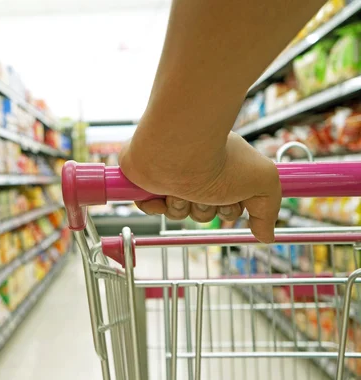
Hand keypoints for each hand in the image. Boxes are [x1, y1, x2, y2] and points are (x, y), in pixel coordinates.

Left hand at [119, 131, 280, 242]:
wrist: (180, 150)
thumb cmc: (222, 161)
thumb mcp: (264, 183)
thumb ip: (268, 211)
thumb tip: (266, 237)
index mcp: (222, 170)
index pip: (227, 206)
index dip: (231, 209)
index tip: (232, 199)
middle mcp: (197, 173)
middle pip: (203, 213)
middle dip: (206, 210)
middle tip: (206, 194)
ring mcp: (172, 177)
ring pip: (179, 213)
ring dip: (183, 206)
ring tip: (183, 189)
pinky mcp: (148, 182)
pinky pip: (152, 208)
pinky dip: (156, 205)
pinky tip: (163, 192)